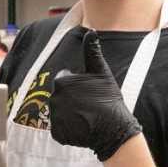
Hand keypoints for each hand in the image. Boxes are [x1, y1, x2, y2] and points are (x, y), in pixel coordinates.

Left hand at [49, 30, 141, 160]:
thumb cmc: (108, 98)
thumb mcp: (102, 72)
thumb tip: (91, 32)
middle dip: (73, 99)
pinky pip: (61, 129)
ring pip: (61, 112)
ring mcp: (55, 118)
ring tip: (88, 116)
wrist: (114, 128)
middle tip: (90, 105)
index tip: (90, 92)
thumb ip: (92, 52)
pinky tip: (83, 127)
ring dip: (71, 114)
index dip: (79, 85)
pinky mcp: (57, 134)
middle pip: (62, 96)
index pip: (65, 80)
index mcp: (62, 81)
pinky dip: (70, 130)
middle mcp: (54, 98)